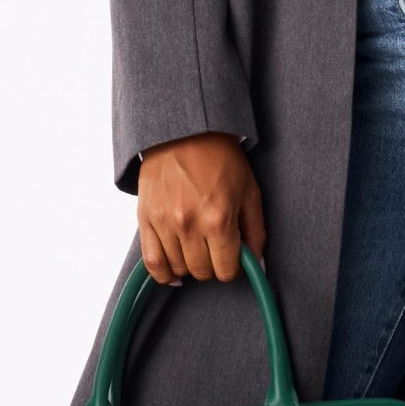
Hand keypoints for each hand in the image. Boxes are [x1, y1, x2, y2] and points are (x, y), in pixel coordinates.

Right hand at [137, 132, 266, 286]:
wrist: (185, 132)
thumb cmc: (221, 159)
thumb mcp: (249, 192)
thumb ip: (256, 232)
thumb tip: (259, 266)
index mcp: (218, 218)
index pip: (226, 270)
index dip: (233, 269)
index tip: (233, 258)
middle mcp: (189, 224)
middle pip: (202, 272)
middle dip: (213, 267)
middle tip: (216, 250)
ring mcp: (164, 222)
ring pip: (178, 269)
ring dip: (190, 266)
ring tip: (196, 250)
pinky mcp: (145, 218)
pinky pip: (151, 262)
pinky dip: (163, 273)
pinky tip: (174, 271)